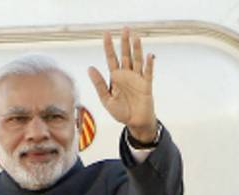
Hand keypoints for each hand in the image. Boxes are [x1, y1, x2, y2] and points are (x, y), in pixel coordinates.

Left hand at [87, 27, 157, 142]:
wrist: (134, 122)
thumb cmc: (120, 111)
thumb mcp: (106, 99)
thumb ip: (99, 84)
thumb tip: (90, 68)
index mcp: (115, 77)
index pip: (111, 58)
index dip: (108, 47)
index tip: (106, 34)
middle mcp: (126, 75)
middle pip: (125, 55)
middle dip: (124, 42)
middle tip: (125, 28)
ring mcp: (137, 78)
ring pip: (137, 60)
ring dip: (137, 49)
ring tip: (135, 37)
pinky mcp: (146, 85)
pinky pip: (148, 73)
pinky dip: (149, 64)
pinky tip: (148, 55)